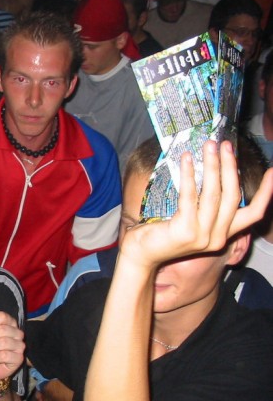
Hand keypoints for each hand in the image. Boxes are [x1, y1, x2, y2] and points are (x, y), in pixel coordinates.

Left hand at [120, 140, 272, 268]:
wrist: (141, 255)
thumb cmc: (163, 233)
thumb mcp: (191, 221)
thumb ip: (205, 206)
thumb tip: (214, 171)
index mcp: (223, 235)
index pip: (253, 214)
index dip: (266, 193)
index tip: (272, 171)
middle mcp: (217, 237)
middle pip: (232, 196)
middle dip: (230, 167)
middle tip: (225, 144)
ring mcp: (202, 236)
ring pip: (213, 194)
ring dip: (212, 166)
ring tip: (209, 146)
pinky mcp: (185, 231)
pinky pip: (190, 196)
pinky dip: (189, 175)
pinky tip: (187, 159)